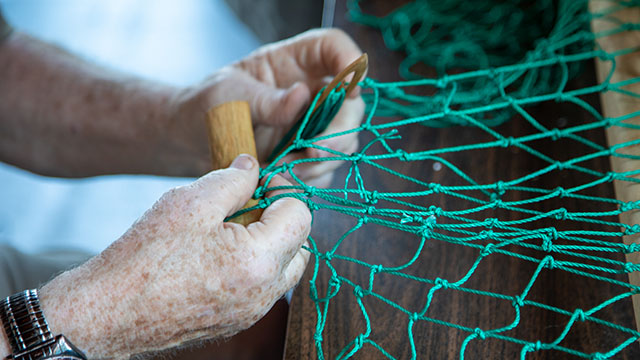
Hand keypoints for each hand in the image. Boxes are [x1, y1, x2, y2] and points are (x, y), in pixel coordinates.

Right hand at [38, 155, 310, 358]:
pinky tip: (216, 254)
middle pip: (299, 246)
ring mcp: (250, 313)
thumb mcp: (190, 202)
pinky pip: (260, 289)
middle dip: (281, 220)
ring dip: (268, 244)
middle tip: (247, 206)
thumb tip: (253, 167)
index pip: (301, 216)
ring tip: (228, 229)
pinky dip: (251, 267)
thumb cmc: (145, 256)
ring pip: (282, 270)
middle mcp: (264, 294)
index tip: (258, 183)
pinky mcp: (234, 323)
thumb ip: (233, 180)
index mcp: (260, 262)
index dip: (282, 191)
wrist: (108, 313)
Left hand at [170, 28, 364, 185]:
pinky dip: (307, 179)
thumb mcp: (229, 97)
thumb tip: (302, 95)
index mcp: (294, 63)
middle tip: (314, 151)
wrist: (191, 145)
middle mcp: (311, 92)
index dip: (349, 62)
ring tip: (282, 170)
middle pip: (350, 105)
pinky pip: (324, 170)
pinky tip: (278, 180)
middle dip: (339, 132)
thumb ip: (265, 100)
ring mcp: (312, 126)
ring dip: (319, 162)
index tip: (351, 88)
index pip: (333, 48)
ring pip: (343, 142)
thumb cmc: (207, 107)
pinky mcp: (307, 156)